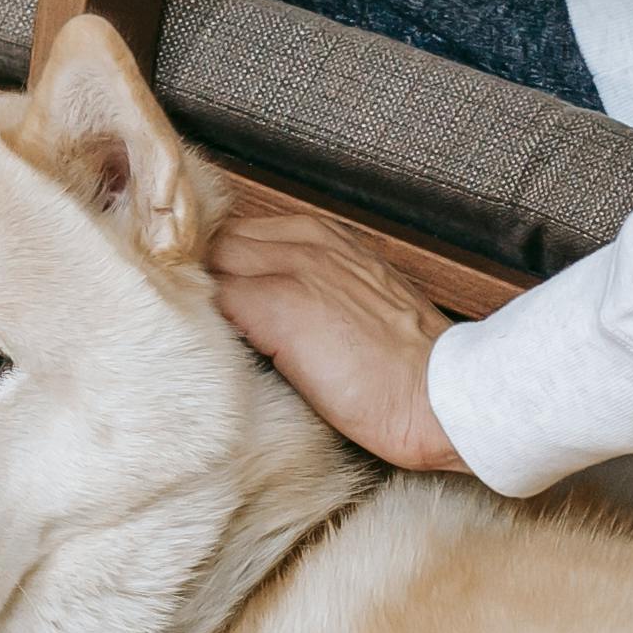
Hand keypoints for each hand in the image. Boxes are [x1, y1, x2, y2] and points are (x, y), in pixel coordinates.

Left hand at [207, 195, 463, 475]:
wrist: (441, 396)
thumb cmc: (406, 367)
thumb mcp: (360, 303)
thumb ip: (314, 289)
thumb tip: (261, 313)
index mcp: (326, 237)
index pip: (241, 235)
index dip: (219, 269)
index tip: (211, 305)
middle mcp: (307, 240)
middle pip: (217, 242)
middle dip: (200, 278)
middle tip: (191, 325)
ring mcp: (292, 267)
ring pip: (210, 265)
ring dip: (199, 300)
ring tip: (198, 343)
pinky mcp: (279, 303)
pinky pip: (215, 300)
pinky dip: (207, 326)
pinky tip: (212, 356)